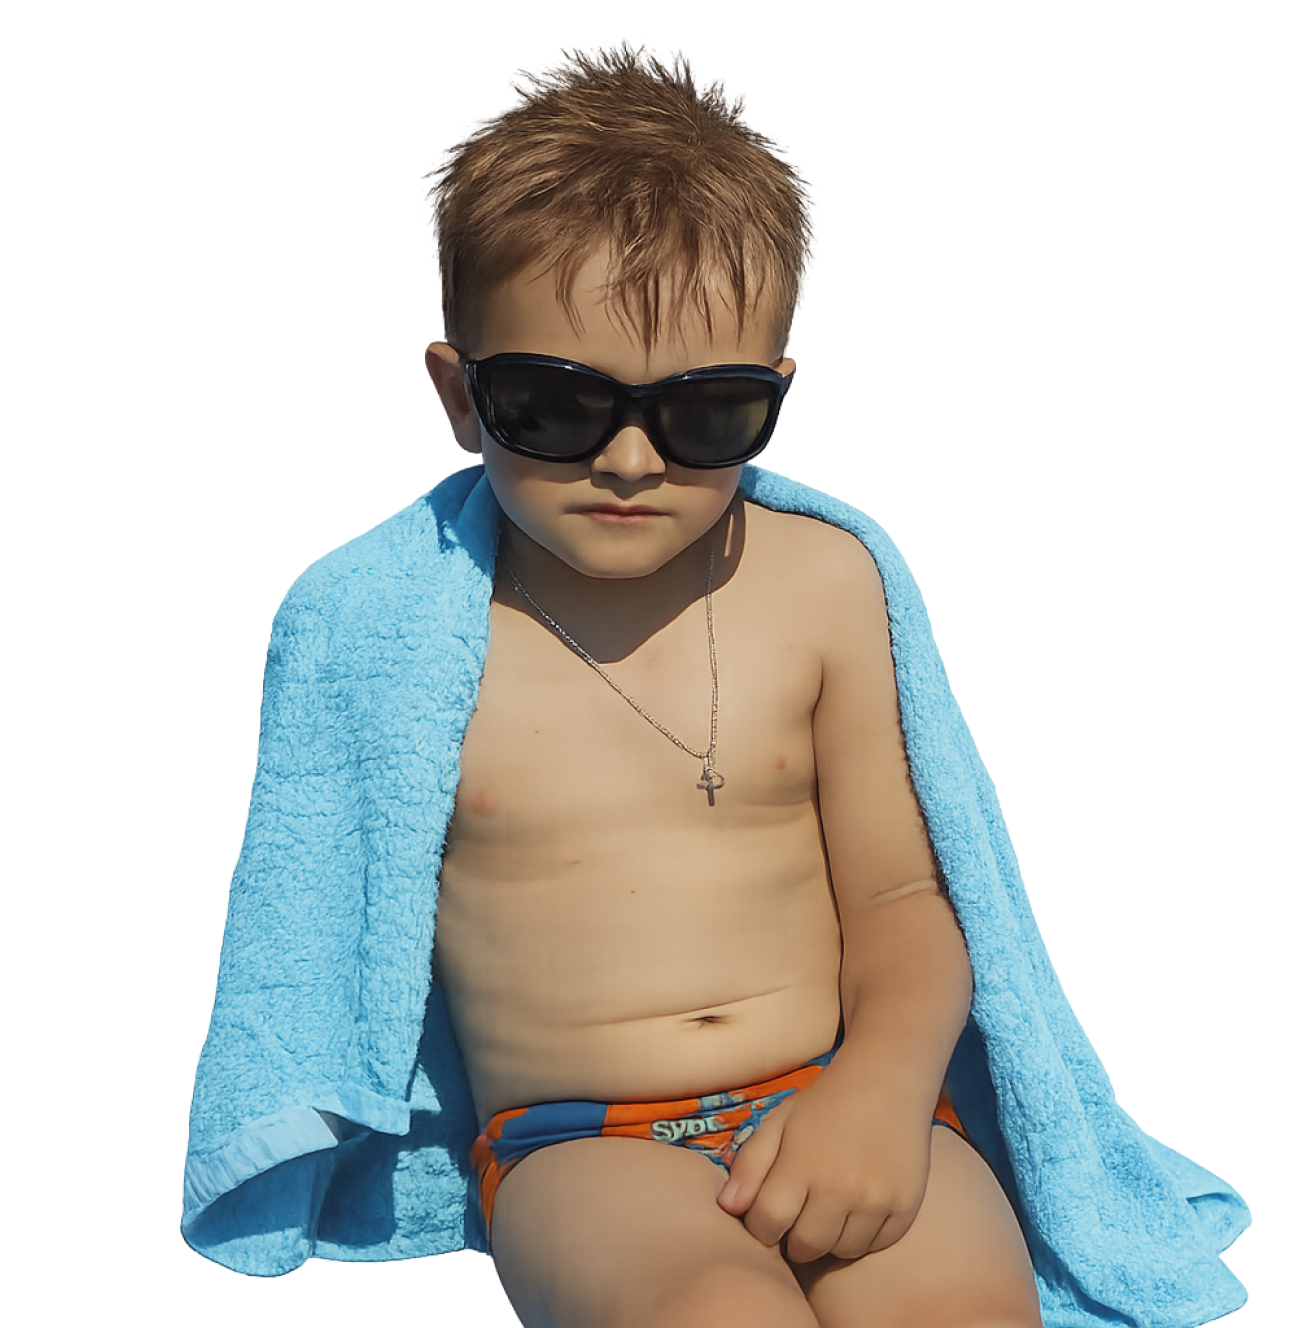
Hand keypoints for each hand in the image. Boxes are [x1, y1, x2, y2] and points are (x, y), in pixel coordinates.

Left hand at [715, 1069, 931, 1263]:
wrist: (887, 1079)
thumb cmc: (825, 1102)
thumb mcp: (779, 1121)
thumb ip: (750, 1164)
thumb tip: (726, 1207)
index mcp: (801, 1163)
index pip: (767, 1224)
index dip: (760, 1228)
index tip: (767, 1218)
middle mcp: (839, 1186)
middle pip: (805, 1247)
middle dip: (793, 1239)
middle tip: (798, 1218)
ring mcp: (875, 1199)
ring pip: (841, 1252)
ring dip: (828, 1240)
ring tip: (827, 1211)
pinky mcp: (905, 1207)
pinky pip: (874, 1246)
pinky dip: (861, 1237)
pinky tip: (856, 1210)